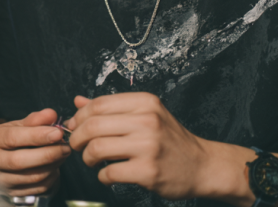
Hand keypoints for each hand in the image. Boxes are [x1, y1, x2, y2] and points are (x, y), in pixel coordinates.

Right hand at [0, 109, 71, 195]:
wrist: (7, 160)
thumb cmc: (15, 139)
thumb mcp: (21, 125)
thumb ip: (36, 119)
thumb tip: (51, 115)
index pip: (12, 138)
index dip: (36, 136)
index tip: (57, 133)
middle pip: (18, 161)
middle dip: (46, 154)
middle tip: (65, 147)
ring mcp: (0, 180)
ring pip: (30, 176)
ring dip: (52, 165)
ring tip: (63, 154)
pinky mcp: (12, 193)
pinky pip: (37, 188)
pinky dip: (51, 177)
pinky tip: (55, 166)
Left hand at [65, 93, 211, 200]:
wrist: (202, 165)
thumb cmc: (170, 139)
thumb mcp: (145, 114)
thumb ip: (111, 107)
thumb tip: (78, 101)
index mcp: (144, 102)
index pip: (98, 104)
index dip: (80, 116)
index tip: (75, 126)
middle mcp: (147, 121)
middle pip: (93, 126)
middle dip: (78, 138)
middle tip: (78, 146)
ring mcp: (148, 146)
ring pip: (97, 148)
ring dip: (87, 157)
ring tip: (92, 161)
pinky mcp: (148, 171)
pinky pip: (110, 172)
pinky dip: (102, 176)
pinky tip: (107, 175)